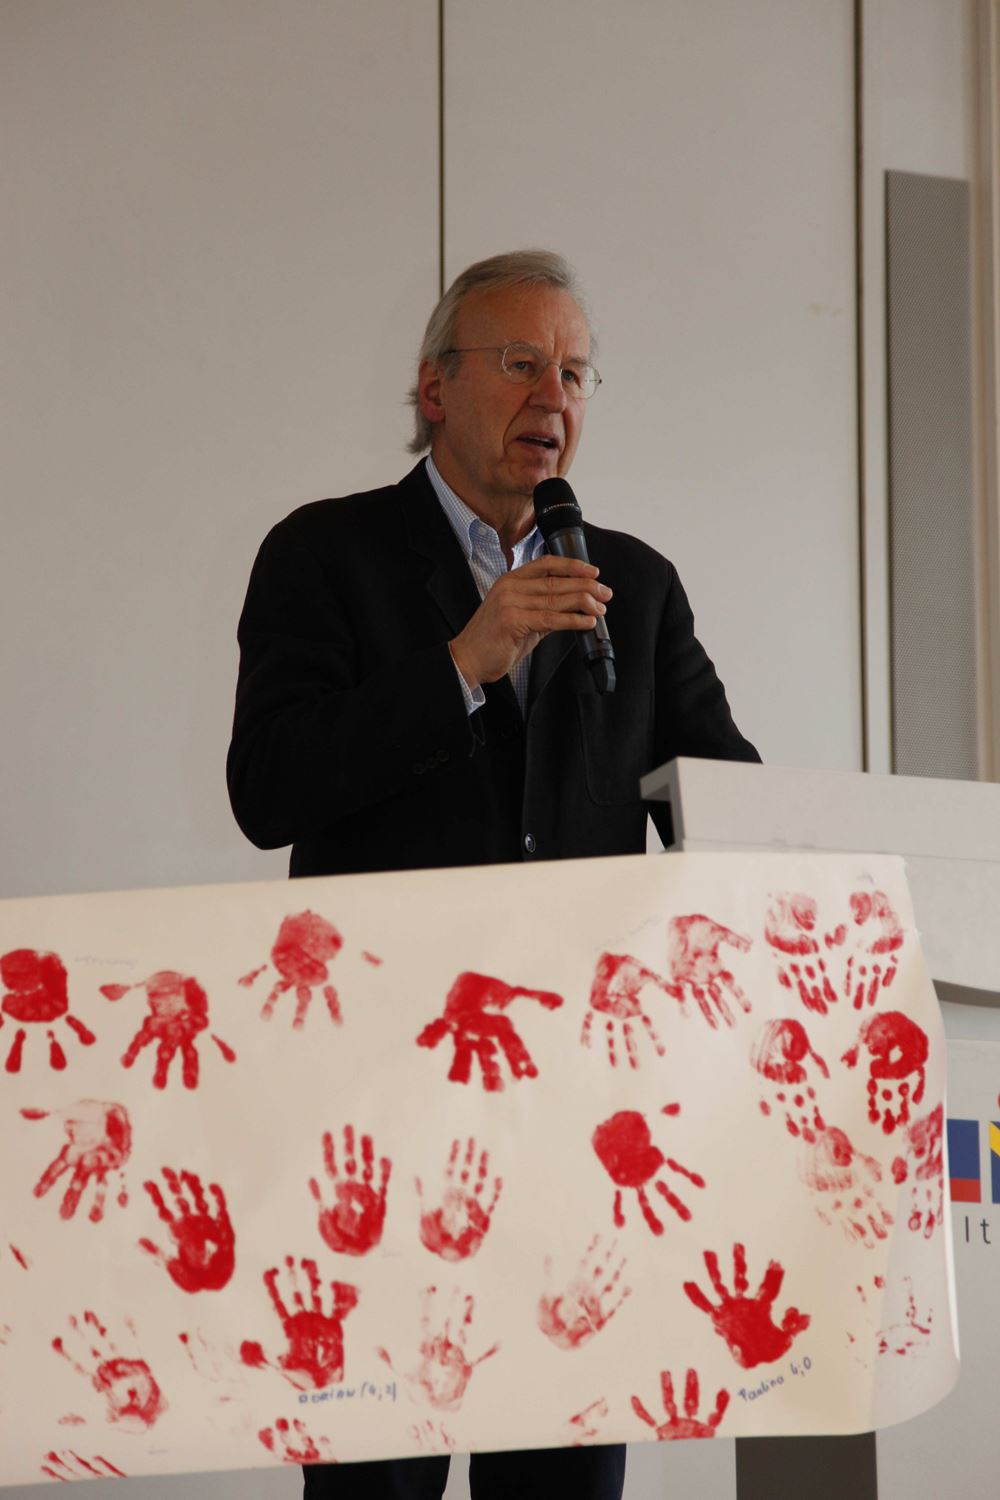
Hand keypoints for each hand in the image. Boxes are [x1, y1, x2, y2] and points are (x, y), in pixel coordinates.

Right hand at [449, 556, 610, 688]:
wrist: (468, 659)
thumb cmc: (494, 640)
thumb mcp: (521, 618)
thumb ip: (543, 608)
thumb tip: (573, 607)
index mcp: (510, 580)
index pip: (546, 564)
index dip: (573, 566)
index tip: (593, 572)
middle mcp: (510, 587)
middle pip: (556, 581)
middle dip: (586, 587)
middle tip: (606, 593)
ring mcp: (510, 602)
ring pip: (557, 598)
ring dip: (584, 603)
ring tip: (601, 608)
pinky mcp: (513, 621)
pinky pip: (551, 619)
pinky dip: (574, 620)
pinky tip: (587, 622)